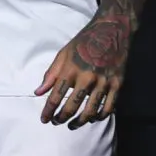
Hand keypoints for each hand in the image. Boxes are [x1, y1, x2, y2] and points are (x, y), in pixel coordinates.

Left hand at [37, 11, 129, 126]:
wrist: (111, 30)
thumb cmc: (84, 42)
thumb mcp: (63, 54)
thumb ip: (51, 74)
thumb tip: (38, 92)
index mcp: (71, 69)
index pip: (56, 97)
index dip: (48, 111)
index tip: (44, 120)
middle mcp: (86, 77)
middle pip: (72, 107)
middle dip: (61, 118)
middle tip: (56, 122)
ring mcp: (103, 82)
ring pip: (90, 111)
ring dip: (79, 122)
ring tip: (72, 125)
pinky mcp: (117, 84)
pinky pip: (108, 107)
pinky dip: (99, 117)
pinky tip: (93, 119)